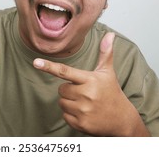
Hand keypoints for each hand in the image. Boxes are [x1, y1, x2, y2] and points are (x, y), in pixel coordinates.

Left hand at [33, 33, 148, 135]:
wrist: (122, 120)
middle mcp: (86, 95)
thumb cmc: (112, 92)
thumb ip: (105, 53)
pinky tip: (84, 113)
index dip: (49, 66)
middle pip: (61, 89)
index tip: (36, 62)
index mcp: (90, 80)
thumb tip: (110, 34)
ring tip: (85, 103)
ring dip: (69, 102)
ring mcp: (83, 110)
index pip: (65, 71)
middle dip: (69, 90)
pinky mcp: (81, 124)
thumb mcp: (108, 72)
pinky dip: (71, 115)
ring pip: (61, 102)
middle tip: (83, 92)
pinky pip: (65, 116)